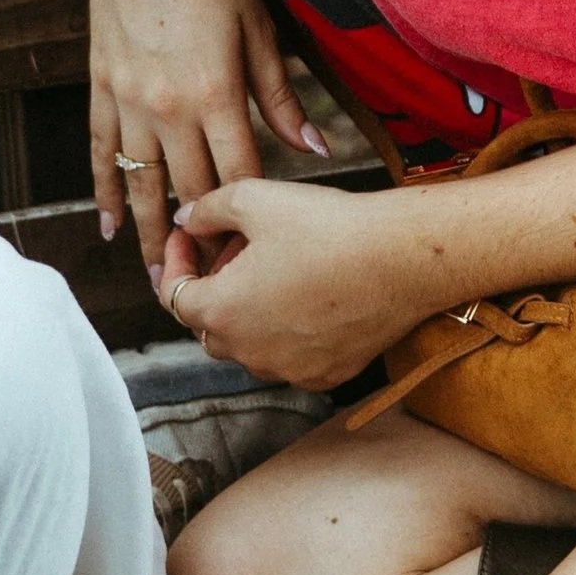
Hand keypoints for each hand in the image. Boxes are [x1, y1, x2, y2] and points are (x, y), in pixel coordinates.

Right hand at [87, 0, 323, 262]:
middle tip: (213, 297)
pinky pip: (99, 148)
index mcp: (214, 92)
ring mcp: (126, 95)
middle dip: (199, 248)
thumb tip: (315, 148)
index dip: (246, 231)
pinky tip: (110, 225)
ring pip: (138, 182)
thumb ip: (279, 91)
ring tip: (159, 280)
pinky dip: (104, 189)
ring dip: (149, 235)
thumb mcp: (257, 22)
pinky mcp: (100, 79)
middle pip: (186, 194)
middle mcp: (166, 105)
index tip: (258, 272)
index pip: (236, 180)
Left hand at [161, 176, 446, 390]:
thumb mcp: (252, 199)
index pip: (174, 296)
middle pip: (208, 324)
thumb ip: (206, 210)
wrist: (401, 259)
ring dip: (246, 310)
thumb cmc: (326, 227)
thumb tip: (187, 219)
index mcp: (222, 313)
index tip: (190, 237)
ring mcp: (289, 370)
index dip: (176, 261)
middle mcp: (250, 353)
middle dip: (212, 285)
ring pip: (247, 344)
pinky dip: (282, 331)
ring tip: (270, 266)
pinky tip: (303, 291)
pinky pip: (287, 357)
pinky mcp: (326, 375)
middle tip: (234, 247)